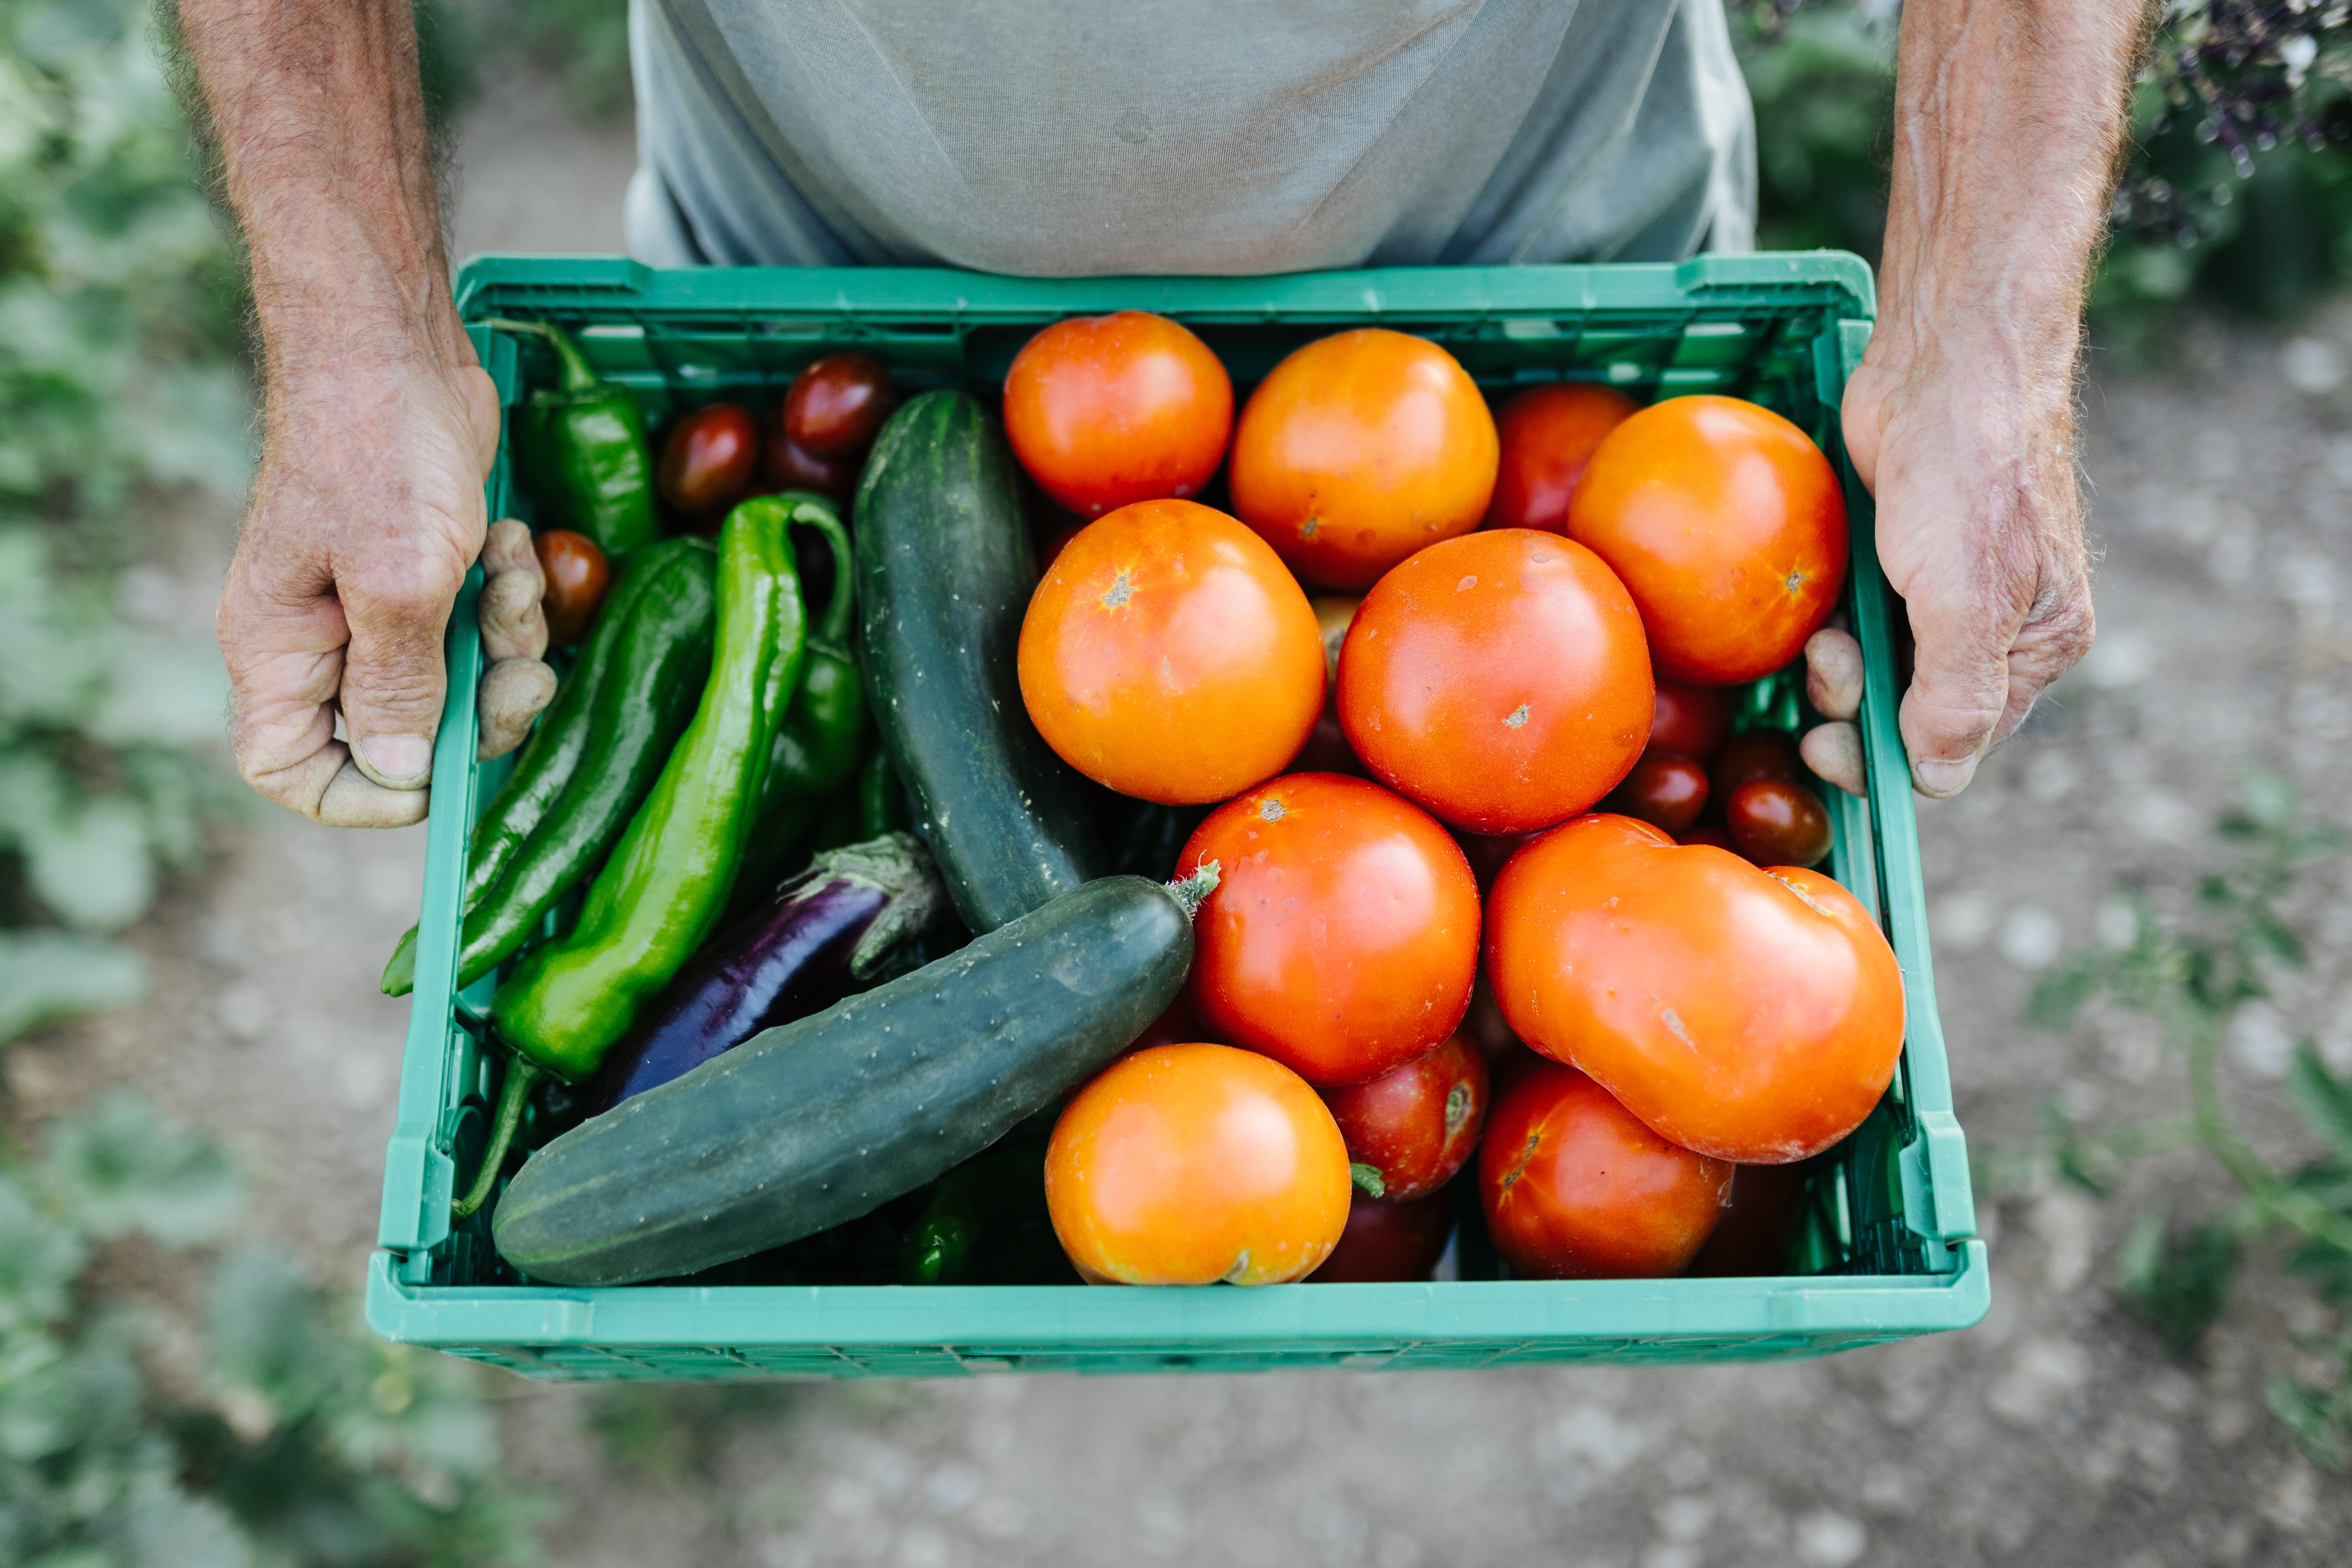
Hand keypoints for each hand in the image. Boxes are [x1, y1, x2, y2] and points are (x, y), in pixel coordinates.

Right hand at [216, 337, 502, 825]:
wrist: (396, 343)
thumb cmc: (375, 445)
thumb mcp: (397, 580)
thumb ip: (397, 682)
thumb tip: (400, 769)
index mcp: (281, 649)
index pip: (291, 769)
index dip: (364, 795)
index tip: (438, 769)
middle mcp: (325, 638)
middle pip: (403, 736)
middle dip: (478, 708)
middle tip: (518, 663)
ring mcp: (378, 604)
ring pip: (460, 682)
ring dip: (507, 641)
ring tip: (509, 573)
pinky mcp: (431, 572)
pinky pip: (482, 625)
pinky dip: (509, 594)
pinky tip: (511, 541)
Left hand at [1840, 340, 2093, 796]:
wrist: (1942, 360)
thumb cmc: (1969, 475)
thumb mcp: (1968, 601)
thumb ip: (1956, 697)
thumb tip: (1940, 779)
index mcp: (2035, 645)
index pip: (1959, 742)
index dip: (1890, 760)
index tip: (1832, 748)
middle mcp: (1993, 626)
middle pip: (1907, 712)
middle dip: (1854, 706)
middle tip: (1824, 668)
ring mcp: (1939, 591)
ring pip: (1872, 669)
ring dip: (1834, 667)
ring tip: (1819, 636)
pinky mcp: (1892, 556)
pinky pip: (1851, 619)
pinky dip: (1826, 623)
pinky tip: (1811, 609)